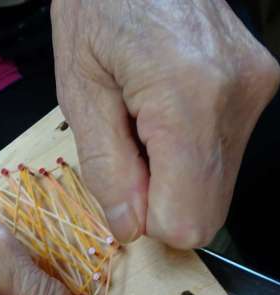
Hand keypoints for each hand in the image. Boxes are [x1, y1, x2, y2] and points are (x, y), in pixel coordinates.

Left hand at [52, 0, 279, 247]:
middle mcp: (238, 98)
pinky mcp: (260, 85)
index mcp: (188, 98)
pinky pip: (222, 153)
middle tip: (128, 151)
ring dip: (173, 173)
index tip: (123, 190)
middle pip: (208, 209)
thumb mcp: (80, 92)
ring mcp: (256, 90)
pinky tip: (163, 111)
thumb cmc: (97, 9)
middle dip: (162, 199)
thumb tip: (131, 227)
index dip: (149, 220)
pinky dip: (188, 150)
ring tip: (143, 122)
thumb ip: (106, 168)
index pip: (187, 220)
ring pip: (217, 184)